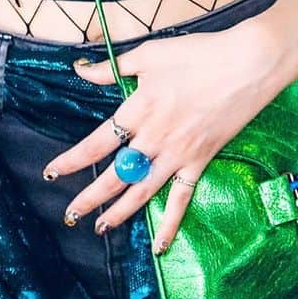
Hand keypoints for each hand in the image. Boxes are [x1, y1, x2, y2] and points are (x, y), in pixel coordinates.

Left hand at [44, 18, 290, 253]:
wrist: (245, 64)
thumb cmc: (196, 54)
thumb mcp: (148, 54)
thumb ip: (111, 68)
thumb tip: (79, 69)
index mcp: (138, 110)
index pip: (96, 143)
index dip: (72, 160)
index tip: (52, 172)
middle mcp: (154, 138)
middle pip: (115, 176)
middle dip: (90, 197)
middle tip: (70, 214)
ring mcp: (178, 154)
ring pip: (142, 192)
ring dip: (119, 213)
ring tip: (100, 227)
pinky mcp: (200, 161)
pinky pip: (182, 198)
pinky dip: (170, 223)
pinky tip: (160, 244)